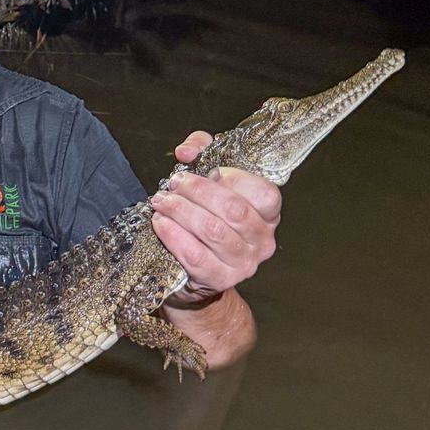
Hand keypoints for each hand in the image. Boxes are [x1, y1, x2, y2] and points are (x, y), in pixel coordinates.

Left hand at [151, 131, 281, 305]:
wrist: (193, 271)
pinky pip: (195, 255)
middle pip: (233, 210)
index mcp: (268, 214)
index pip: (263, 193)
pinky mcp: (219, 278)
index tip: (207, 170)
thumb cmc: (205, 218)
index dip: (233, 178)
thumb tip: (187, 151)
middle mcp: (262, 240)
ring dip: (181, 211)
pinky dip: (174, 235)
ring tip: (162, 202)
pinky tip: (161, 223)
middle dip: (197, 191)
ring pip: (212, 230)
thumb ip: (202, 151)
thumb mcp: (209, 177)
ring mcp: (243, 263)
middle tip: (174, 184)